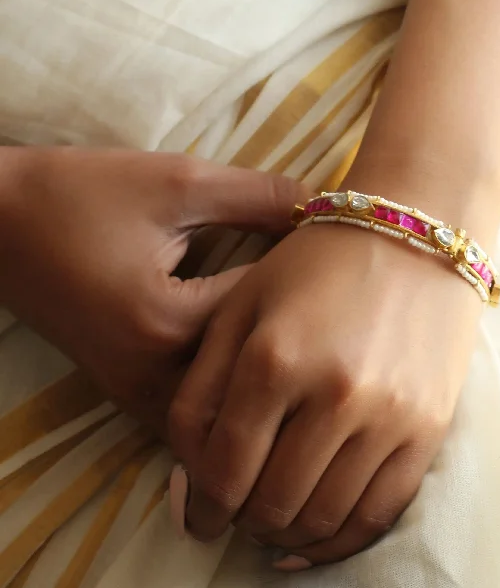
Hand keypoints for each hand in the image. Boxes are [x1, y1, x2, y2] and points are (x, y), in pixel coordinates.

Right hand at [0, 146, 305, 434]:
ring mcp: (133, 393)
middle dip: (292, 331)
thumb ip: (259, 195)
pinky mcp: (124, 390)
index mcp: (168, 324)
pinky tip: (249, 348)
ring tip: (296, 324)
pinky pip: (193, 404)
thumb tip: (327, 206)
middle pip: (253, 371)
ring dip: (260, 366)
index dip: (307, 279)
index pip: (268, 314)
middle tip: (327, 294)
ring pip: (224, 402)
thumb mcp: (178, 182)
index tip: (332, 252)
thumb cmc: (79, 192)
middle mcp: (153, 376)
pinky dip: (227, 381)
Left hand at [169, 222, 480, 566]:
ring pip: (323, 518)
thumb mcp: (242, 305)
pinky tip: (318, 536)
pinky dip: (342, 540)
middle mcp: (334, 394)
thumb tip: (189, 476)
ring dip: (288, 533)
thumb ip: (201, 387)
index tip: (198, 518)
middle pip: (272, 504)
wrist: (413, 236)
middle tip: (236, 514)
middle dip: (242, 522)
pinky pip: (382, 512)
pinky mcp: (429, 426)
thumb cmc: (318, 263)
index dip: (202, 509)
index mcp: (275, 358)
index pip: (224, 470)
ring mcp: (389, 414)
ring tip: (275, 519)